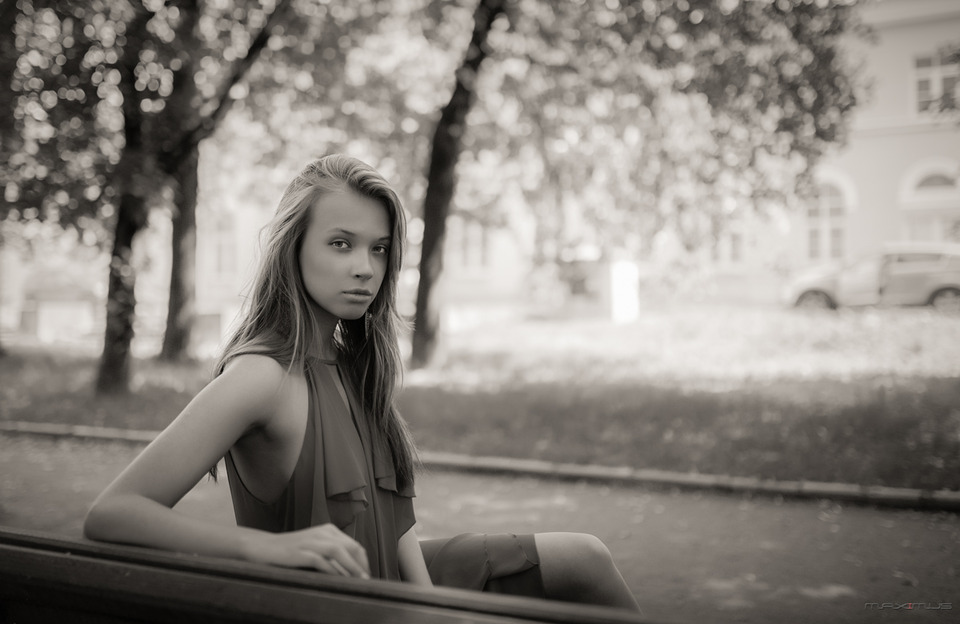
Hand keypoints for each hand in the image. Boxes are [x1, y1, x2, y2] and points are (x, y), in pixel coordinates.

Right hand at [244, 523, 369, 578]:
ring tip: (359, 582)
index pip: (354, 546)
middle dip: (361, 566)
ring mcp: (311, 541)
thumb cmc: (290, 551)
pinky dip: (332, 571)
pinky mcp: (300, 552)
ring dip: (351, 568)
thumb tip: (351, 571)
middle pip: (351, 547)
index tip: (366, 577)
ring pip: (339, 552)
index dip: (363, 562)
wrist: (262, 547)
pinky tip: (338, 581)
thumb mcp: (314, 548)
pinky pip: (321, 561)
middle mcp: (322, 533)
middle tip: (366, 582)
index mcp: (328, 531)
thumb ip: (331, 555)